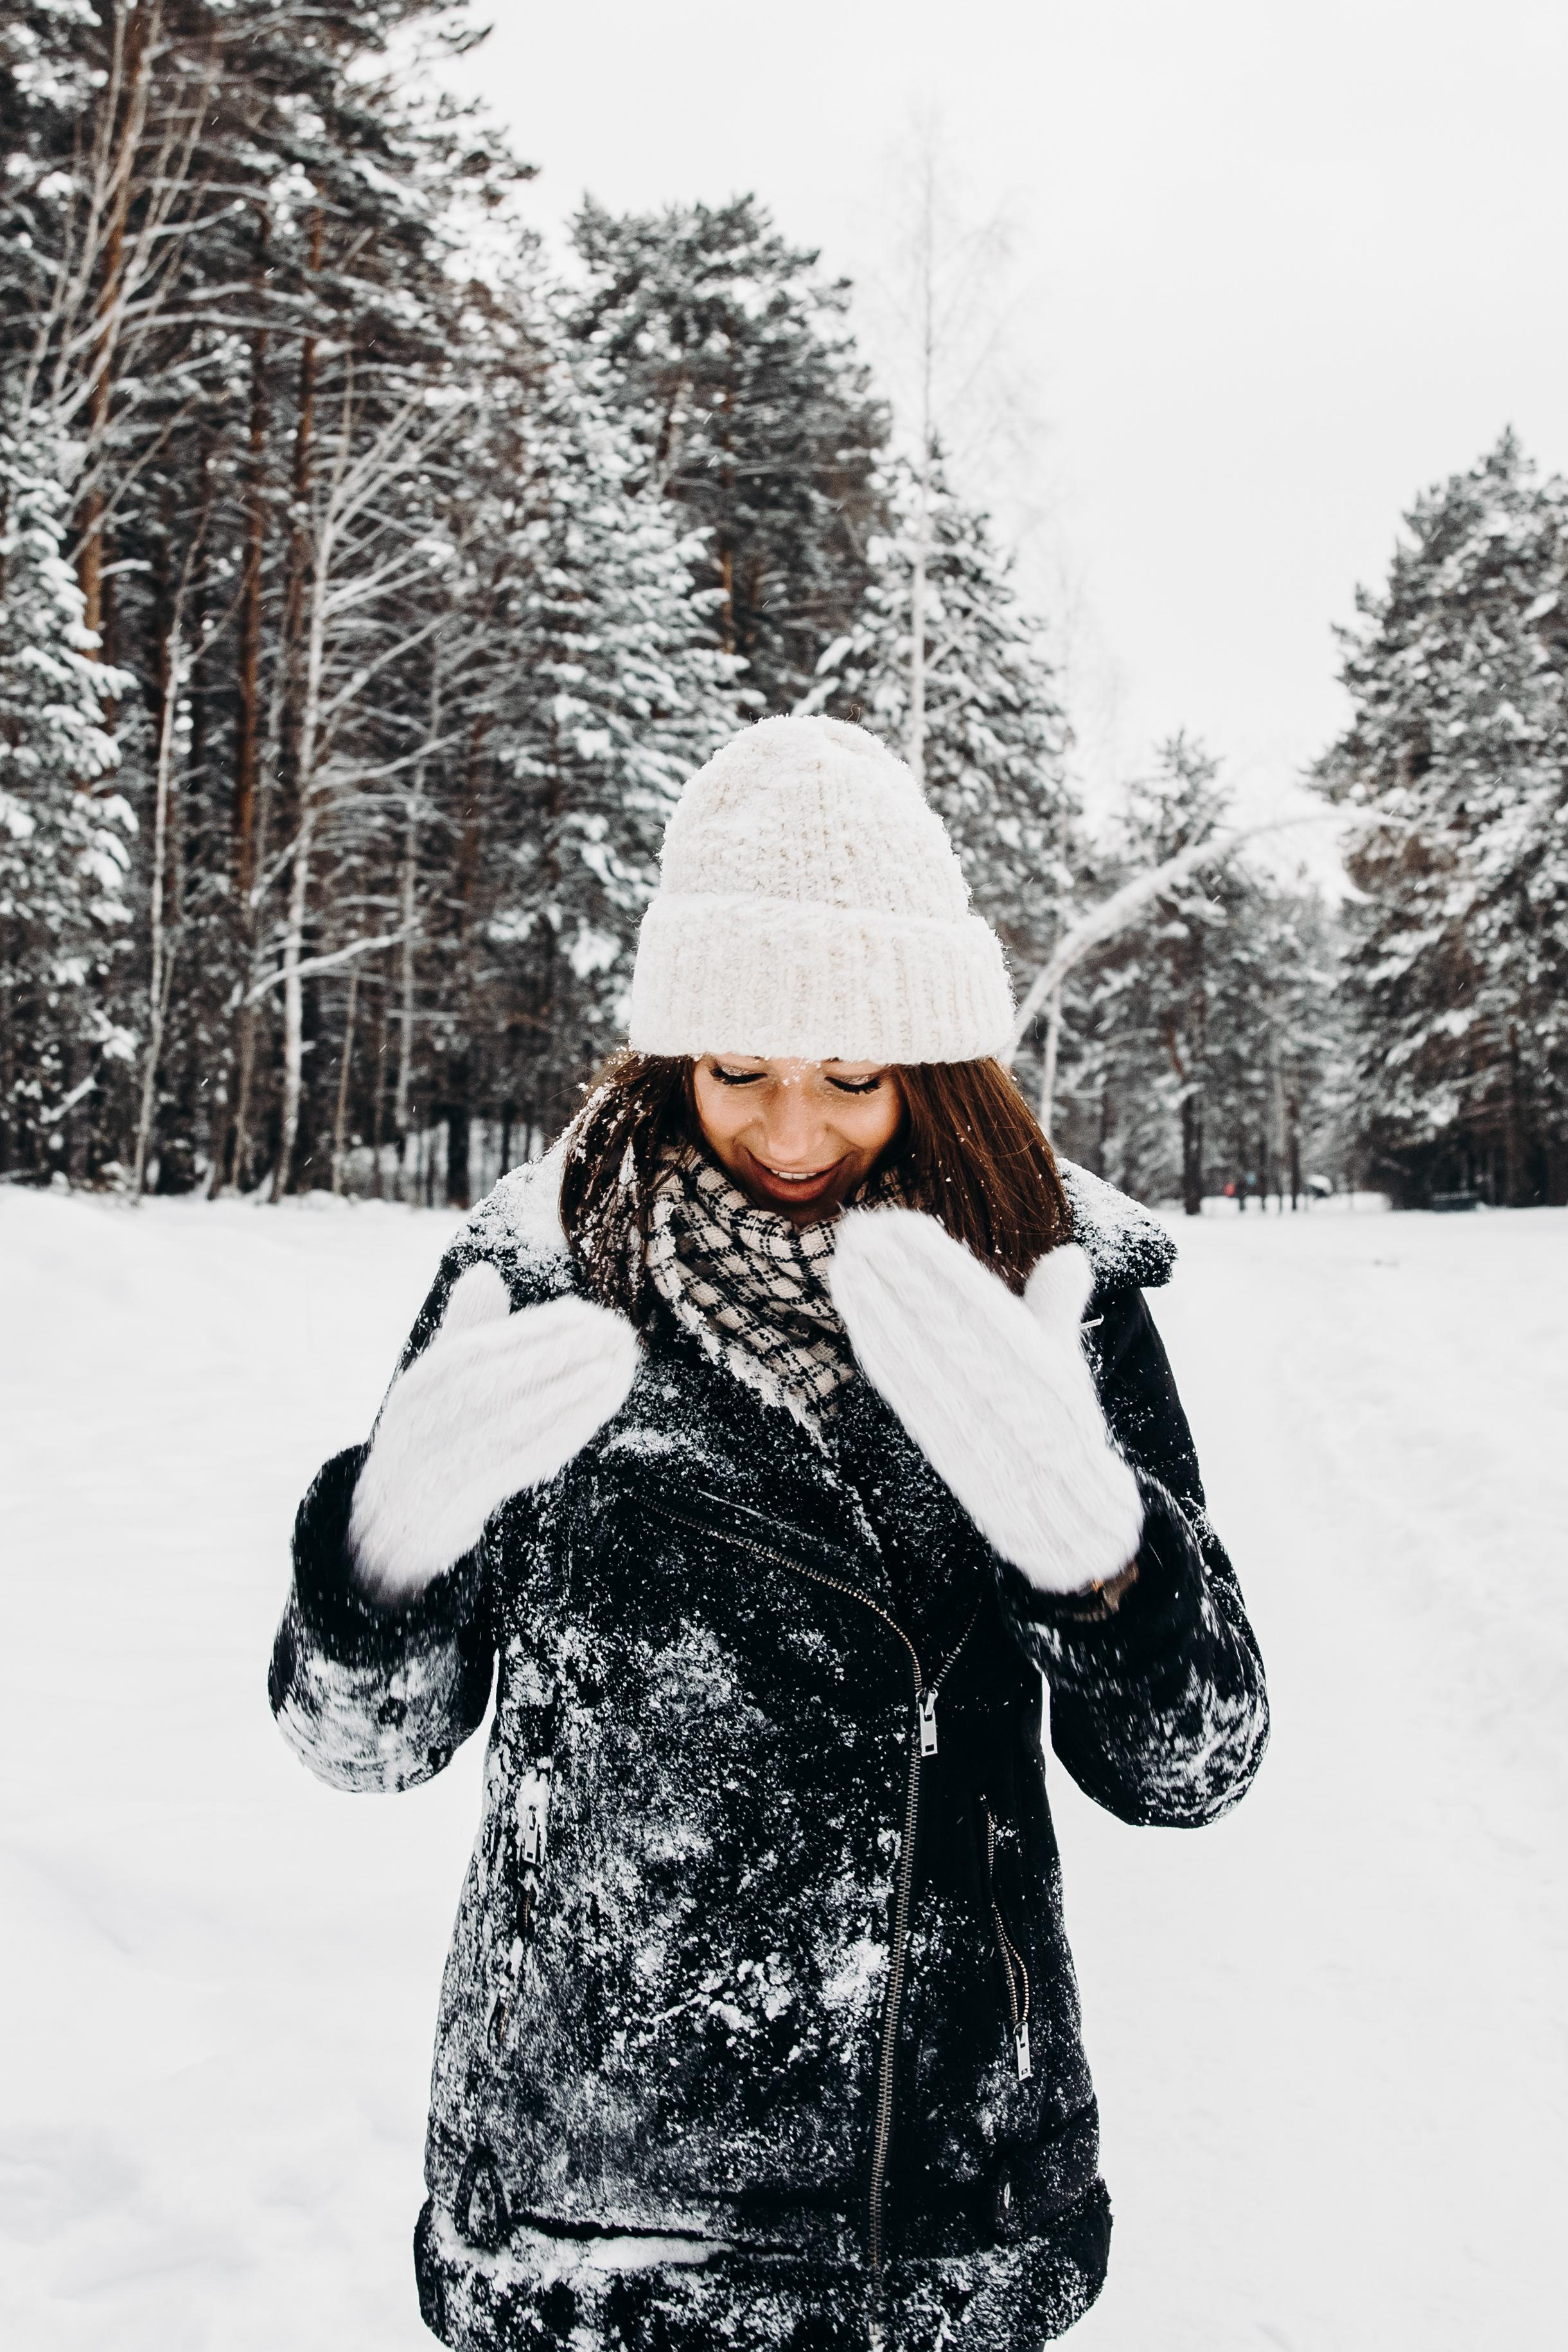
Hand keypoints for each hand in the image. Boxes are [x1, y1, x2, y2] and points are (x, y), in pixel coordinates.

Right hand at [347, 1263, 639, 1602]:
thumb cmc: (429, 1444)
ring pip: (511, 1420)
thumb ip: (465, 1333)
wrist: (391, 1530)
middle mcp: (420, 1420)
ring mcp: (435, 1464)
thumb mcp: (436, 1387)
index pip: (481, 1347)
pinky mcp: (457, 1503)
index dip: (538, 1328)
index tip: (589, 1313)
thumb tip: (484, 1273)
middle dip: (560, 1352)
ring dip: (568, 1391)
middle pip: (496, 1379)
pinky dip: (558, 1435)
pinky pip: (516, 1464)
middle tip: (615, 1333)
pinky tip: (594, 1414)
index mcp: (420, 1385)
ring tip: (614, 1366)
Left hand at [829, 1211, 1142, 1595]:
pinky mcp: (928, 1429)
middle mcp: (989, 1384)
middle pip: (929, 1316)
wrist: (1054, 1507)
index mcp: (1027, 1362)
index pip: (970, 1298)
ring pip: (904, 1344)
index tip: (902, 1221)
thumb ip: (1059, 1305)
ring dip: (870, 1300)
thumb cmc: (1059, 1423)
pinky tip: (853, 1310)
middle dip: (890, 1270)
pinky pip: (894, 1378)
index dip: (932, 1260)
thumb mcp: (1065, 1360)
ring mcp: (955, 1408)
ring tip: (846, 1258)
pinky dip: (871, 1341)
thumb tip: (1072, 1255)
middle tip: (860, 1227)